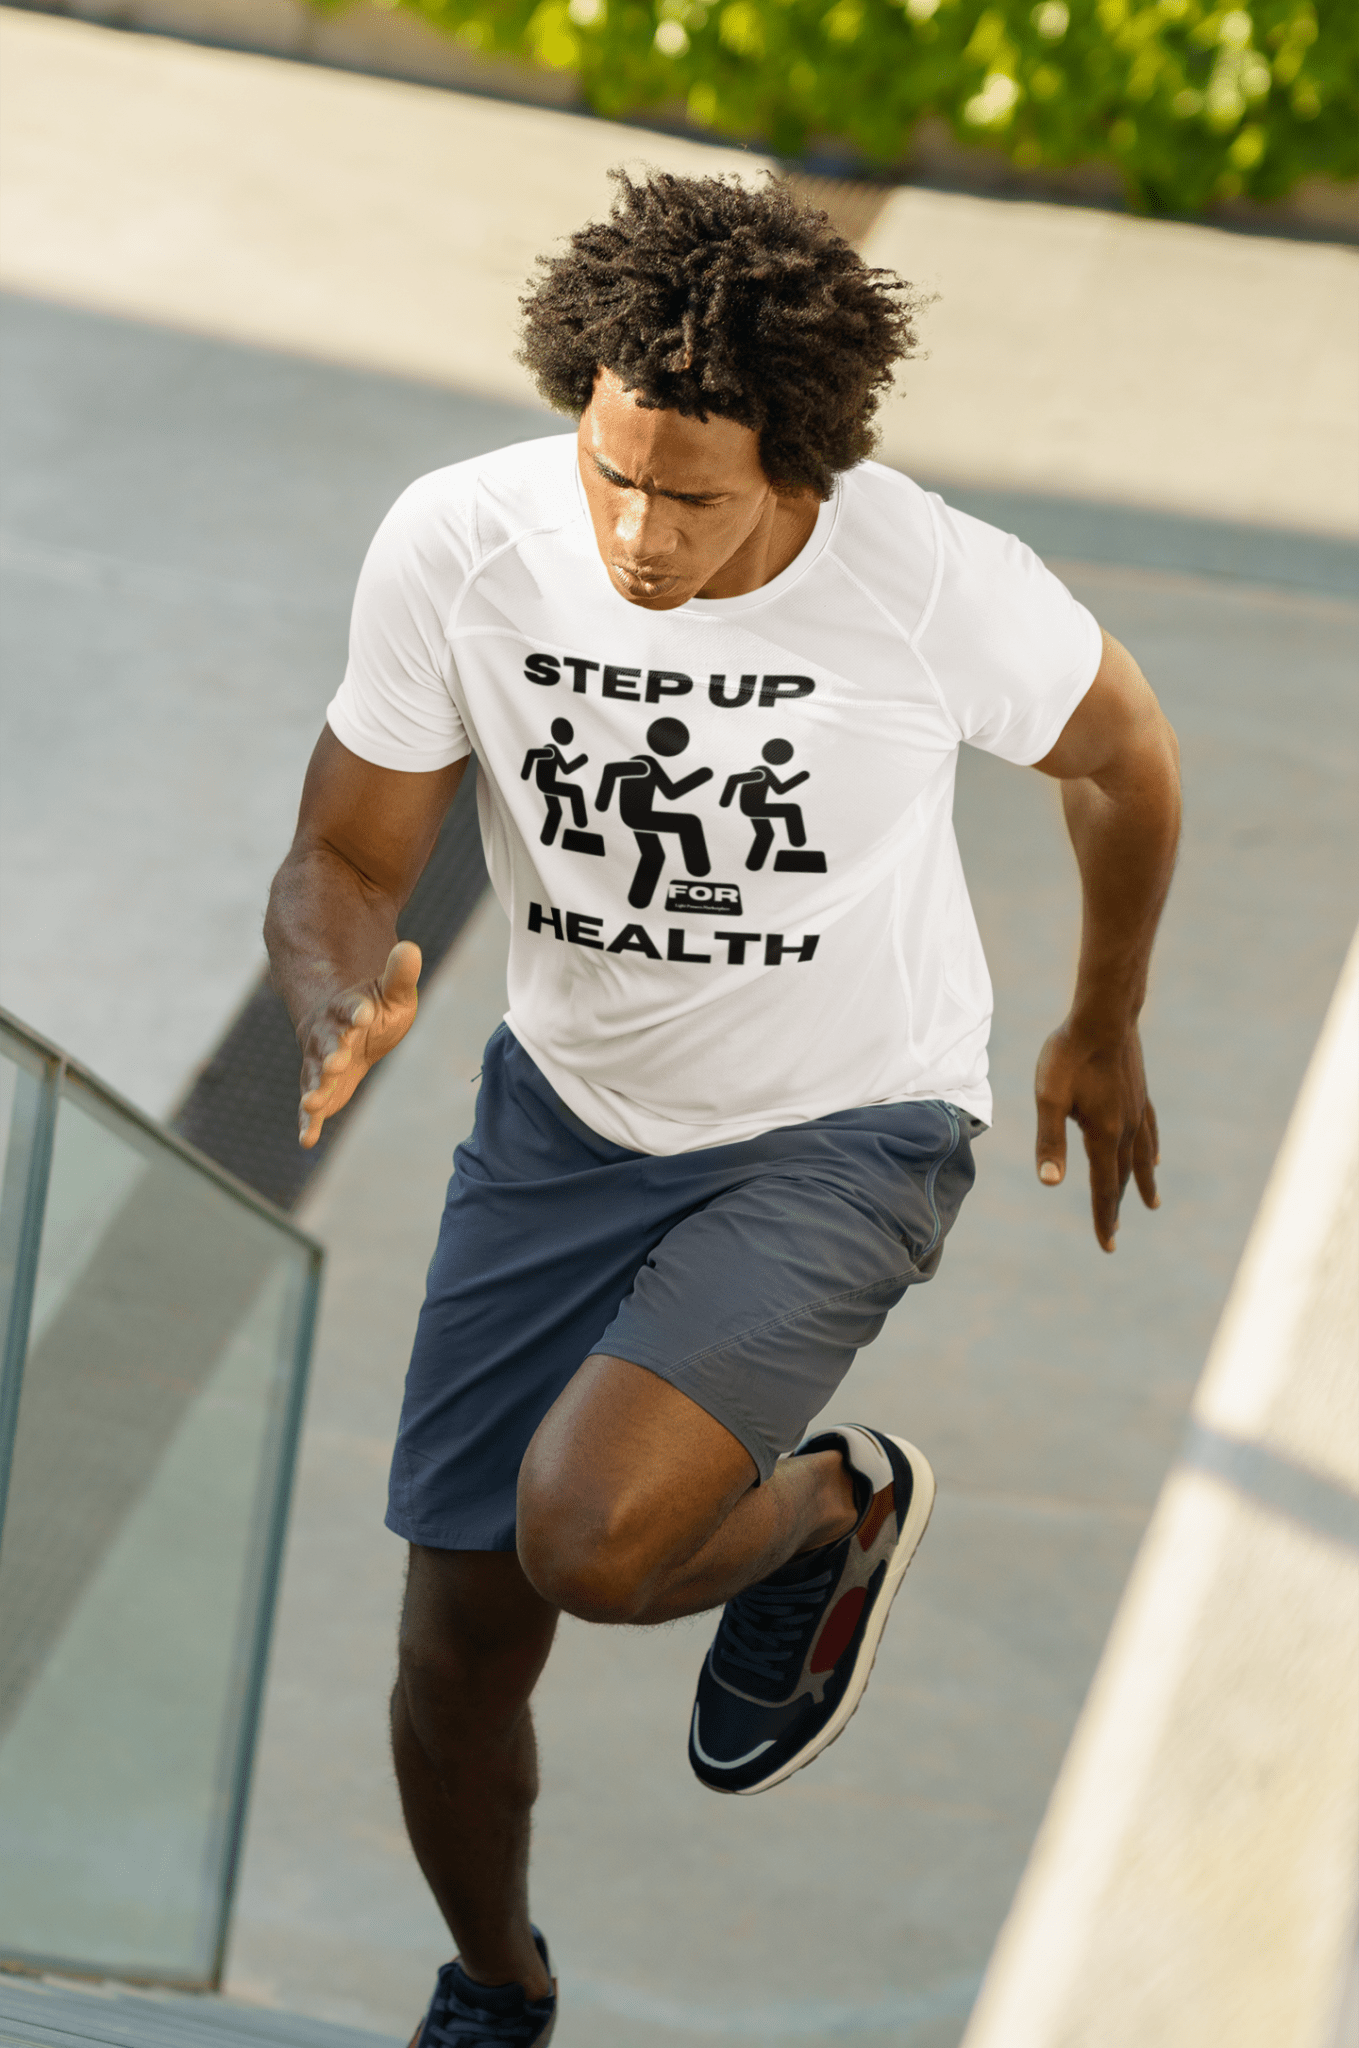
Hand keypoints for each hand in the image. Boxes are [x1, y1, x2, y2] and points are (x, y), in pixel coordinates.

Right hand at [297, 941, 421, 1148]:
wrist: (348, 1028)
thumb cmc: (374, 1009)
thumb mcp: (391, 993)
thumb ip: (400, 975)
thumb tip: (412, 948)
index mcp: (348, 1009)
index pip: (352, 1008)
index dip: (358, 1010)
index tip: (365, 1012)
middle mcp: (328, 1035)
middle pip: (328, 1043)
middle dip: (332, 1051)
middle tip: (337, 1060)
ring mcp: (320, 1063)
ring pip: (315, 1074)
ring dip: (314, 1087)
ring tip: (313, 1102)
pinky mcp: (320, 1088)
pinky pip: (311, 1106)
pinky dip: (308, 1122)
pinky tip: (306, 1140)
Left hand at [1034, 1019, 1159, 1251]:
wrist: (1104, 1015)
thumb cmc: (1069, 1054)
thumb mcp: (1049, 1097)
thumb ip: (1050, 1140)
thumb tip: (1050, 1182)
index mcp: (1104, 1134)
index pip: (1103, 1186)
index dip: (1103, 1217)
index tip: (1107, 1245)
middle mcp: (1127, 1128)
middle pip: (1121, 1177)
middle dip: (1115, 1207)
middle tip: (1113, 1235)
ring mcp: (1138, 1111)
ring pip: (1141, 1157)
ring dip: (1142, 1183)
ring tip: (1151, 1203)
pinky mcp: (1140, 1094)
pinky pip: (1150, 1132)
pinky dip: (1151, 1150)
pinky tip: (1154, 1156)